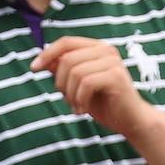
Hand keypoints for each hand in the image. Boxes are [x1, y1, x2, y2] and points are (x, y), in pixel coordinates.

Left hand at [34, 36, 154, 136]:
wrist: (130, 121)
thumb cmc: (103, 103)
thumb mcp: (76, 85)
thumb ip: (62, 70)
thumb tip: (42, 60)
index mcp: (97, 48)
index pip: (66, 42)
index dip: (47, 54)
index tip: (34, 68)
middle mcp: (107, 50)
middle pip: (67, 58)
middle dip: (60, 82)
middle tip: (67, 99)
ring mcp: (113, 62)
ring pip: (75, 72)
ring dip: (70, 93)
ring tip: (76, 106)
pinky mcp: (117, 76)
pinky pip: (86, 83)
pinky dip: (79, 99)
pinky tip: (82, 110)